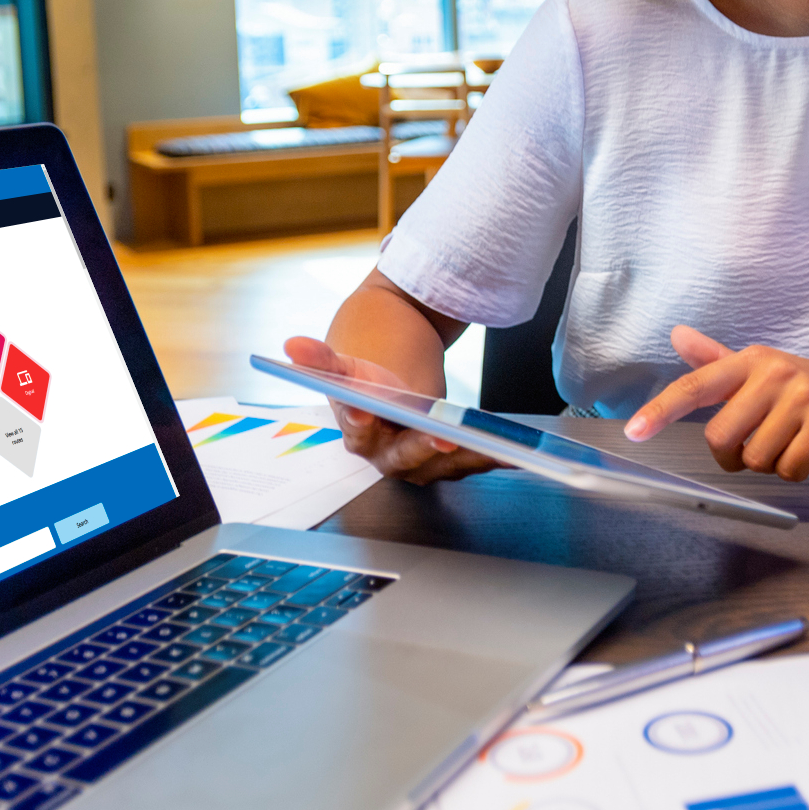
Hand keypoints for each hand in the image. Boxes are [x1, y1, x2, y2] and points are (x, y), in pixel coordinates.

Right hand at [282, 336, 497, 484]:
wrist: (390, 367)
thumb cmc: (368, 366)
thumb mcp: (348, 359)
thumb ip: (322, 358)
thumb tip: (292, 344)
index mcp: (358, 433)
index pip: (360, 433)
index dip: (365, 424)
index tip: (369, 412)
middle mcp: (386, 455)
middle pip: (407, 456)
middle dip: (426, 446)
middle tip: (446, 435)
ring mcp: (418, 461)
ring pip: (444, 465)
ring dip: (471, 459)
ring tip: (497, 447)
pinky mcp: (445, 459)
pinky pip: (468, 463)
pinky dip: (491, 458)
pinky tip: (517, 453)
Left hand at [622, 325, 808, 480]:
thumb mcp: (765, 369)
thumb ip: (718, 360)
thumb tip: (677, 336)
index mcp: (752, 361)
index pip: (696, 386)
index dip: (661, 410)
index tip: (633, 431)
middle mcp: (774, 373)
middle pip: (722, 437)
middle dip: (736, 455)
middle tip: (761, 444)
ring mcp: (803, 397)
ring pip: (756, 459)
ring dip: (772, 463)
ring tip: (796, 440)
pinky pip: (789, 470)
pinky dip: (798, 471)